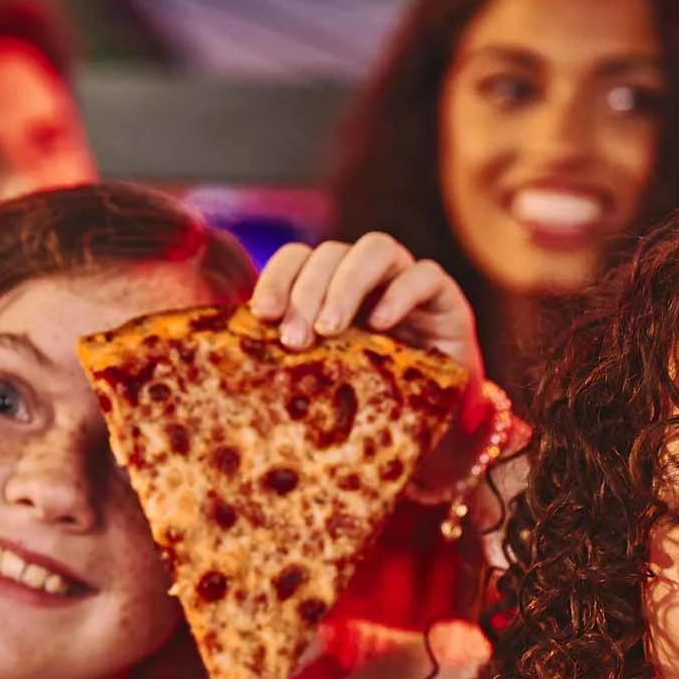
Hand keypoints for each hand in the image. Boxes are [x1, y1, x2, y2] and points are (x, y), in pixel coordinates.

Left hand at [251, 233, 498, 494]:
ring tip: (331, 330)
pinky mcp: (445, 297)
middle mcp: (366, 276)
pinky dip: (400, 294)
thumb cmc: (370, 404)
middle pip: (330, 253)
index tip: (262, 314)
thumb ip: (290, 364)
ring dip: (347, 285)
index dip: (277, 277)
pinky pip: (425, 276)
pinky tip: (380, 324)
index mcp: (329, 287)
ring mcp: (405, 280)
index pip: (297, 258)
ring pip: (375, 249)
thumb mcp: (323, 382)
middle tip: (295, 339)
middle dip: (307, 293)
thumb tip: (233, 371)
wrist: (434, 429)